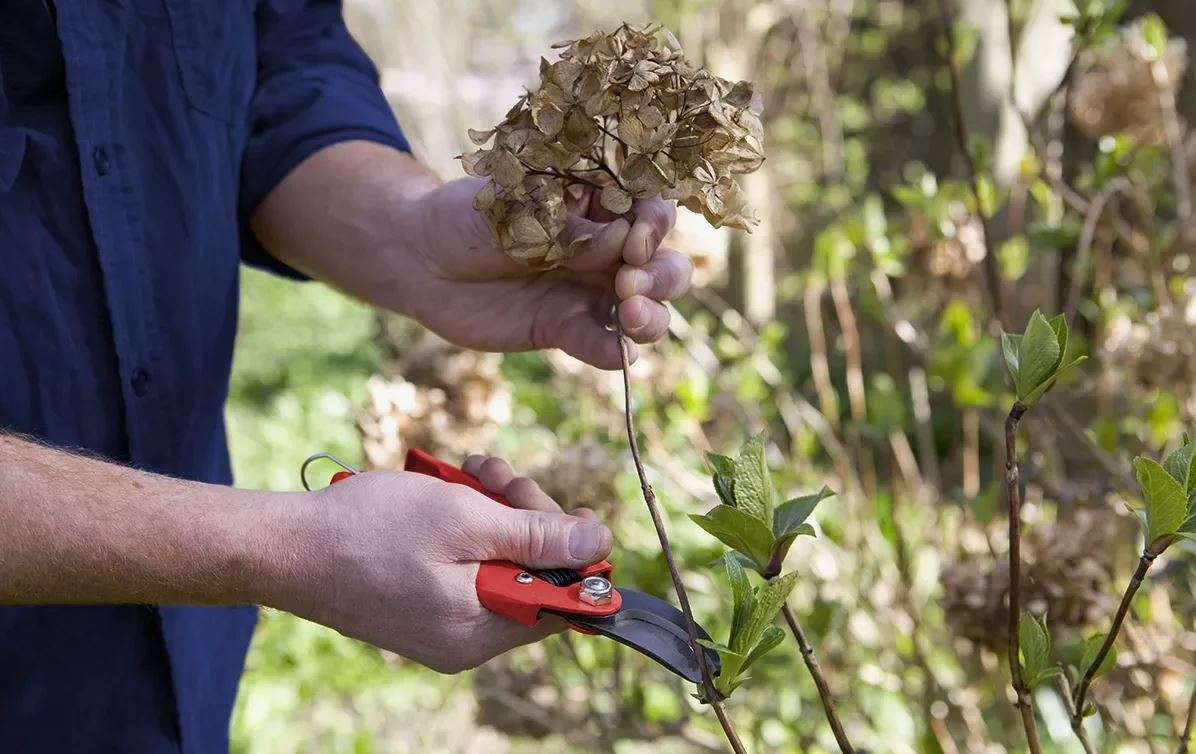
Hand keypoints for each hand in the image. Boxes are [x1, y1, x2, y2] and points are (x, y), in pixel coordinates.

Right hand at [270, 455, 610, 672]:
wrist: (287, 544)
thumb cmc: (370, 530)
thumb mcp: (467, 521)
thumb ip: (538, 537)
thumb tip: (599, 544)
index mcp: (480, 631)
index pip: (562, 602)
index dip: (574, 552)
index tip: (572, 509)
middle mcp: (464, 638)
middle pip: (531, 575)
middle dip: (526, 515)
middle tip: (500, 476)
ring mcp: (439, 621)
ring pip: (498, 559)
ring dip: (495, 508)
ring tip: (472, 471)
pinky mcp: (419, 601)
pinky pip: (464, 563)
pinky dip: (465, 522)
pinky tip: (453, 487)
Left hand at [398, 177, 693, 368]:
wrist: (421, 260)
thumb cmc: (468, 217)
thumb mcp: (513, 210)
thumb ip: (565, 228)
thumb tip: (618, 242)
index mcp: (599, 204)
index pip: (651, 209)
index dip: (654, 224)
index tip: (635, 238)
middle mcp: (607, 249)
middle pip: (663, 263)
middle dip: (661, 275)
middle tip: (630, 282)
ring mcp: (591, 292)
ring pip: (648, 308)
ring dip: (652, 315)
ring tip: (631, 315)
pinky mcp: (567, 329)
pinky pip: (604, 345)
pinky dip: (617, 352)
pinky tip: (618, 353)